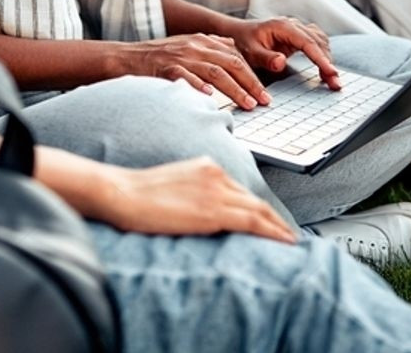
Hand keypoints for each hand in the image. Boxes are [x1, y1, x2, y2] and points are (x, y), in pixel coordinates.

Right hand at [94, 158, 295, 243]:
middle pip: (254, 199)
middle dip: (274, 219)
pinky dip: (272, 232)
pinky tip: (283, 242)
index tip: (268, 222)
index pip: (240, 191)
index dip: (258, 208)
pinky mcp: (213, 210)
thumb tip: (199, 215)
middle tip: (288, 235)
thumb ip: (191, 195)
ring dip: (278, 227)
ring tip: (290, 242)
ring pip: (259, 210)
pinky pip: (252, 221)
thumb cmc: (134, 196)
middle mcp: (215, 173)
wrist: (120, 193)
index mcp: (205, 166)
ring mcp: (216, 191)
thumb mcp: (170, 187)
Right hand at [124, 34, 268, 109]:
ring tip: (247, 104)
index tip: (263, 92)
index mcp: (202, 40)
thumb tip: (232, 49)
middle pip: (231, 63)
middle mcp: (194, 46)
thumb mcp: (186, 44)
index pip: (236, 56)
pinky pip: (184, 76)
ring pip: (215, 71)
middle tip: (263, 100)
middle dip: (251, 83)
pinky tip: (210, 97)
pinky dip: (199, 86)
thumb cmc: (156, 56)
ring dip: (234, 89)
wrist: (125, 56)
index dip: (252, 75)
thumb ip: (209, 46)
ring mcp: (180, 56)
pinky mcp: (164, 67)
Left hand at [222, 17, 338, 90]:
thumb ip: (265, 58)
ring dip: (328, 60)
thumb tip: (281, 62)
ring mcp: (298, 29)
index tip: (330, 72)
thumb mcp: (250, 52)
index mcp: (283, 26)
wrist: (237, 33)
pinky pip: (317, 44)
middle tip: (335, 83)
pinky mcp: (299, 36)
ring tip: (333, 81)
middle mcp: (293, 25)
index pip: (308, 42)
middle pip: (318, 43)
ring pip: (321, 42)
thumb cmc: (243, 42)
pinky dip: (324, 56)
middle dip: (328, 63)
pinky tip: (326, 71)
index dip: (320, 58)